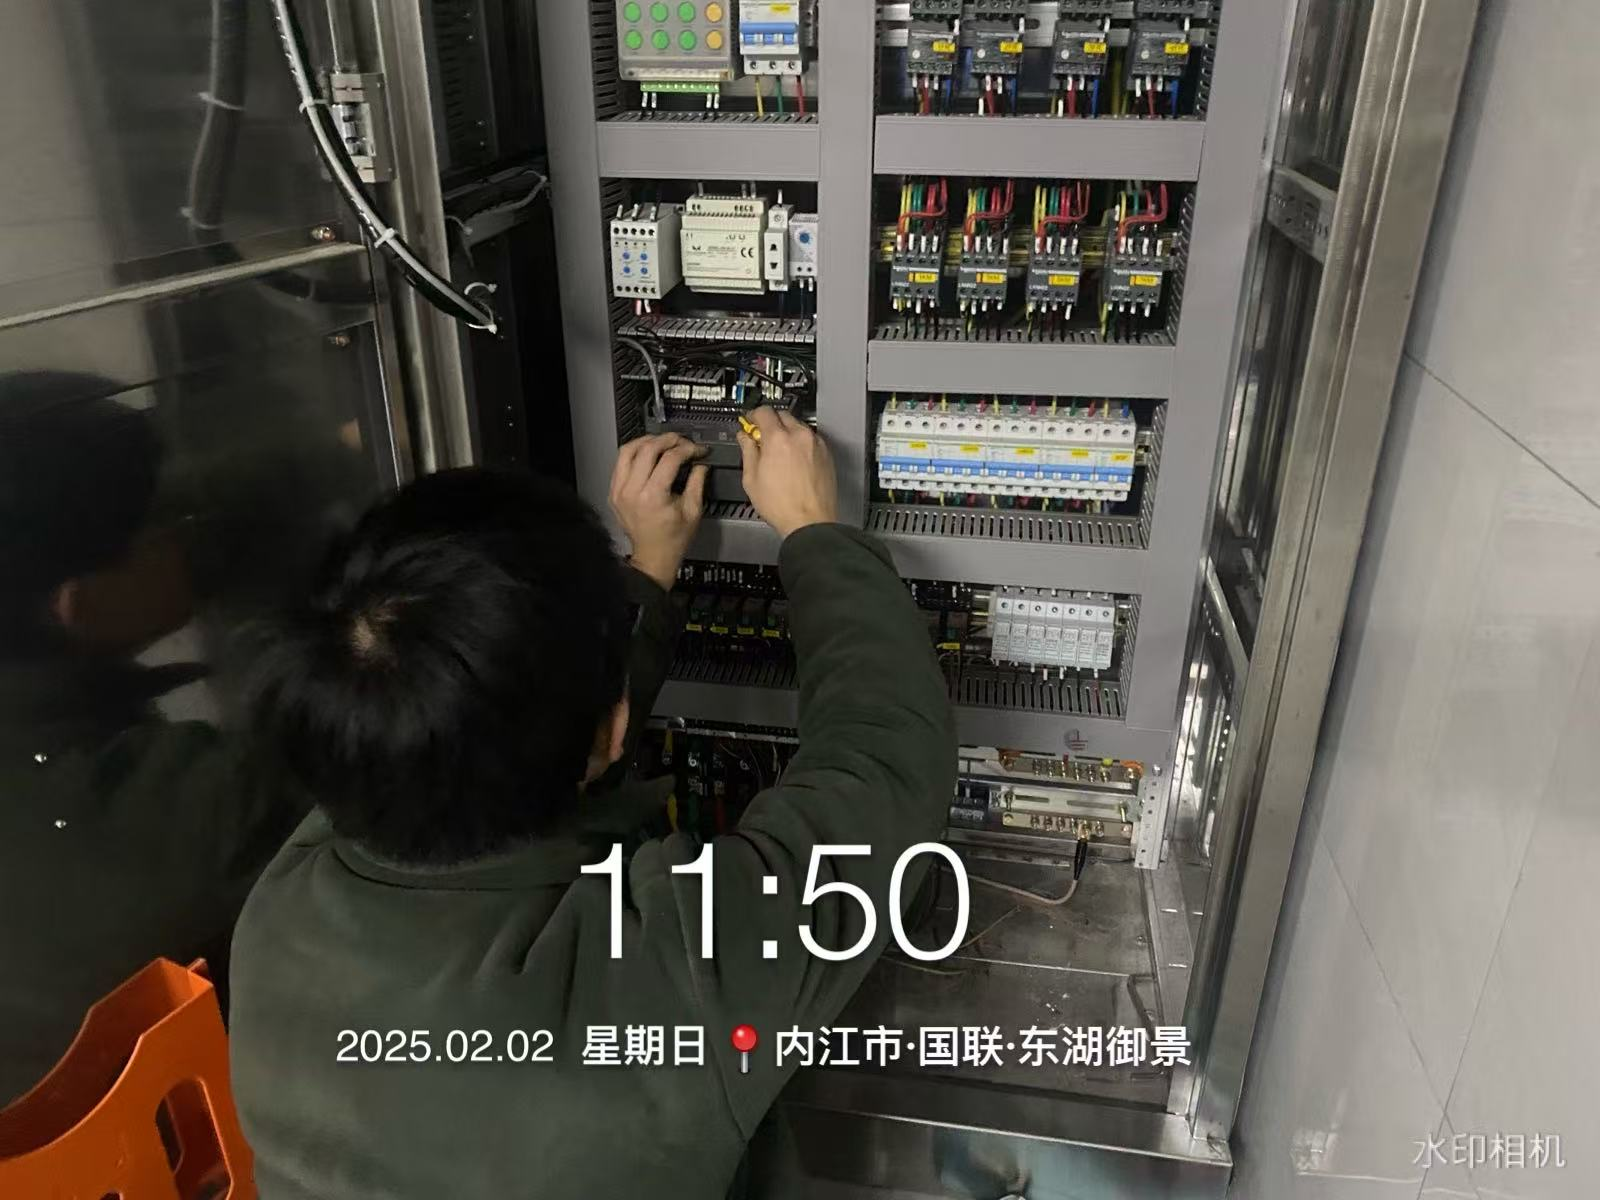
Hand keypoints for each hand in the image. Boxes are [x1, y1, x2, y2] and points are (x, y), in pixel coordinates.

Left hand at [609, 433, 707, 590]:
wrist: (653, 557)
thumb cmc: (673, 539)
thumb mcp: (693, 511)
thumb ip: (697, 482)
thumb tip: (700, 462)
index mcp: (653, 496)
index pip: (670, 459)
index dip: (687, 449)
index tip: (698, 450)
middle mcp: (632, 491)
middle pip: (647, 449)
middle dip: (668, 440)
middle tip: (681, 440)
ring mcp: (619, 491)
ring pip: (628, 451)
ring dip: (647, 441)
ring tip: (662, 442)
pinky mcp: (614, 492)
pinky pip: (620, 463)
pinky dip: (633, 454)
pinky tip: (646, 454)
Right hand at [736, 408, 837, 539]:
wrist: (809, 522)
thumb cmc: (782, 505)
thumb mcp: (752, 479)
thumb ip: (748, 451)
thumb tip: (745, 438)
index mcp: (778, 439)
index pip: (764, 412)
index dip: (753, 416)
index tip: (750, 423)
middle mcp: (800, 436)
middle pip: (783, 415)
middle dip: (771, 423)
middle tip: (762, 438)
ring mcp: (816, 444)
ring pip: (799, 427)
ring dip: (787, 433)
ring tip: (779, 453)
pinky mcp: (826, 454)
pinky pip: (811, 440)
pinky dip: (801, 444)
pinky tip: (794, 461)